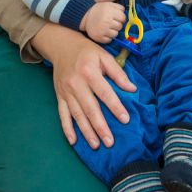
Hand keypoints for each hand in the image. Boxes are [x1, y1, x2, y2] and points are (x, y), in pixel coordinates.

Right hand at [51, 32, 136, 147]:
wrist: (62, 46)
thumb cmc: (87, 51)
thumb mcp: (104, 56)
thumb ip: (118, 73)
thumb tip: (132, 89)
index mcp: (89, 72)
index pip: (104, 93)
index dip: (115, 106)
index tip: (125, 119)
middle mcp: (76, 83)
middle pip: (90, 108)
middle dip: (100, 126)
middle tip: (110, 142)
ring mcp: (66, 92)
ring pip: (77, 115)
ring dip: (86, 131)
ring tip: (96, 145)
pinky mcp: (59, 96)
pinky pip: (62, 114)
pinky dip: (67, 129)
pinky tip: (73, 141)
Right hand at [80, 1, 125, 42]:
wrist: (85, 16)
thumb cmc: (99, 10)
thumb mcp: (109, 4)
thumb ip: (119, 7)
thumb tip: (125, 13)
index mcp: (109, 12)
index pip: (123, 18)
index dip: (121, 18)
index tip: (117, 18)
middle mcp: (106, 21)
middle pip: (120, 26)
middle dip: (117, 25)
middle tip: (111, 22)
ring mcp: (102, 30)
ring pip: (115, 34)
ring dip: (113, 31)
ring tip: (107, 27)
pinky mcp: (99, 37)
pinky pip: (109, 40)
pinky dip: (108, 37)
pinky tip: (104, 32)